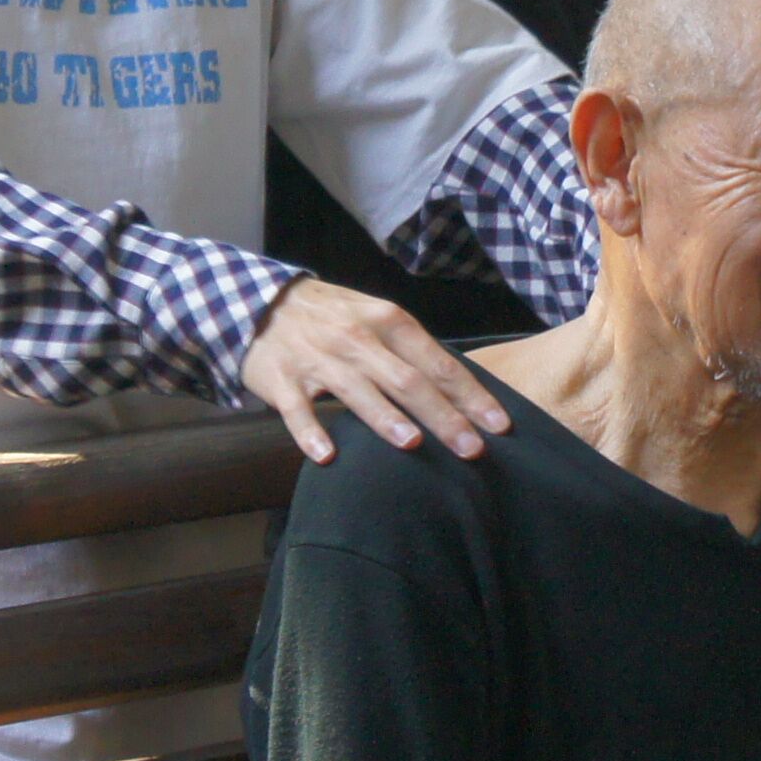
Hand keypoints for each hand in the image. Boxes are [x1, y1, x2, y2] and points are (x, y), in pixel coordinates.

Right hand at [235, 278, 510, 464]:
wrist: (262, 303)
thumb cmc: (332, 317)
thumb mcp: (375, 317)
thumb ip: (411, 350)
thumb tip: (458, 389)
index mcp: (387, 322)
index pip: (437, 363)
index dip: (469, 395)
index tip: (498, 425)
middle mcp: (357, 339)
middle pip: (407, 381)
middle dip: (443, 416)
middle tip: (472, 449)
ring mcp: (319, 359)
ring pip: (358, 391)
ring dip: (385, 418)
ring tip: (412, 443)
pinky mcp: (283, 380)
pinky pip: (298, 410)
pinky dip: (311, 432)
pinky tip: (326, 456)